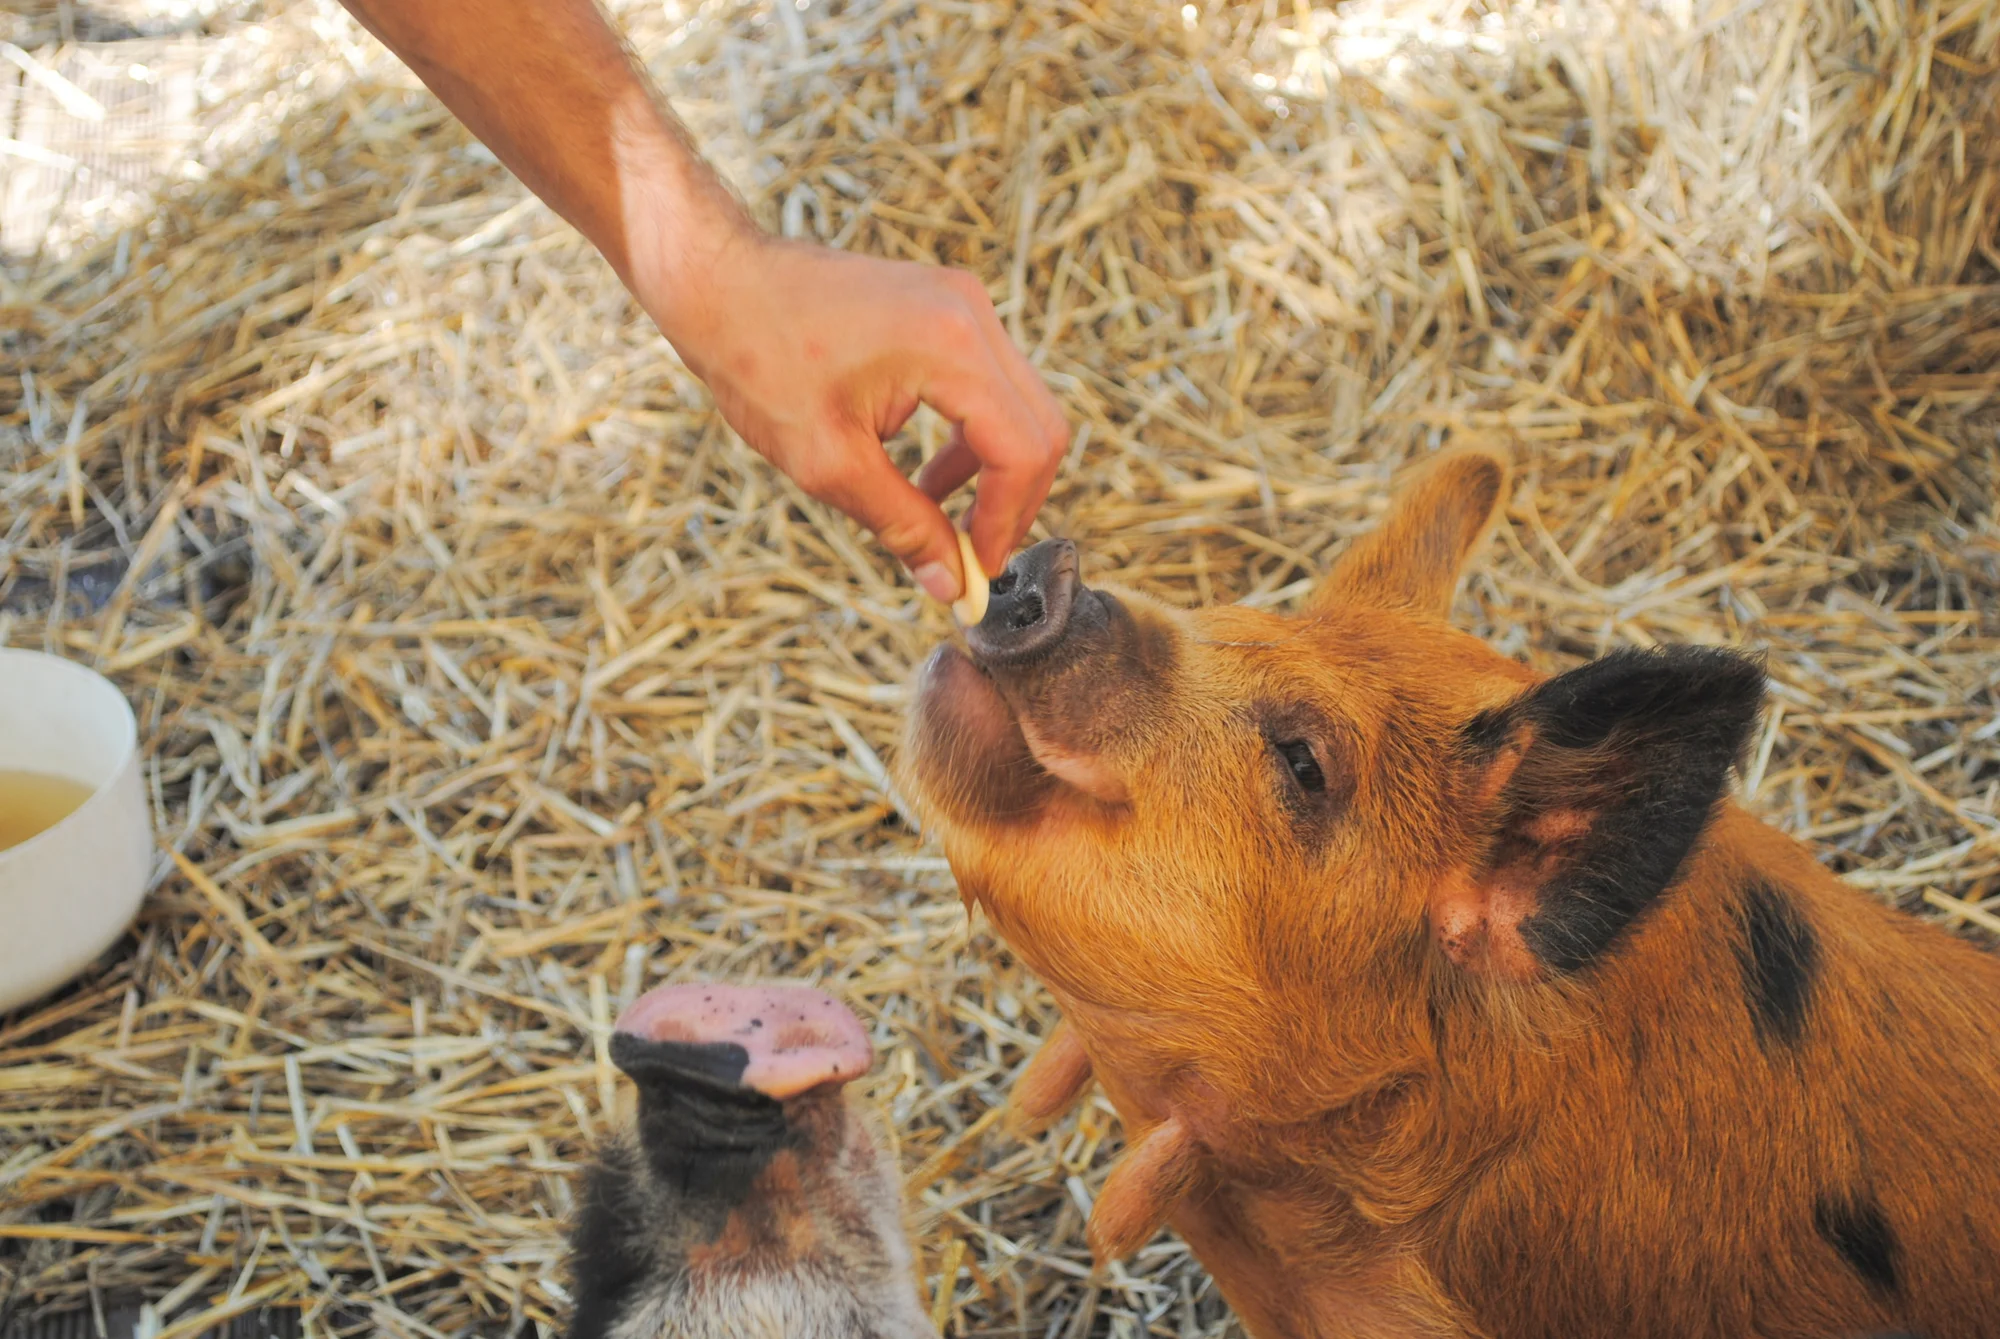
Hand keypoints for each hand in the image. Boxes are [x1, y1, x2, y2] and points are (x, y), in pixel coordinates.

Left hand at [643, 228, 1068, 602]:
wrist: (718, 279)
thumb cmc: (757, 358)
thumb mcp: (828, 461)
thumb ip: (902, 525)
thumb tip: (950, 583)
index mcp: (950, 346)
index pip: (1023, 449)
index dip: (1007, 521)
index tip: (976, 570)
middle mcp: (972, 315)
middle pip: (1039, 428)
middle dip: (1013, 501)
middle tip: (970, 555)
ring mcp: (964, 304)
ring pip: (1020, 408)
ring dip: (992, 471)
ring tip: (937, 516)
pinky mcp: (947, 308)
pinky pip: (989, 385)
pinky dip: (972, 437)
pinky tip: (925, 473)